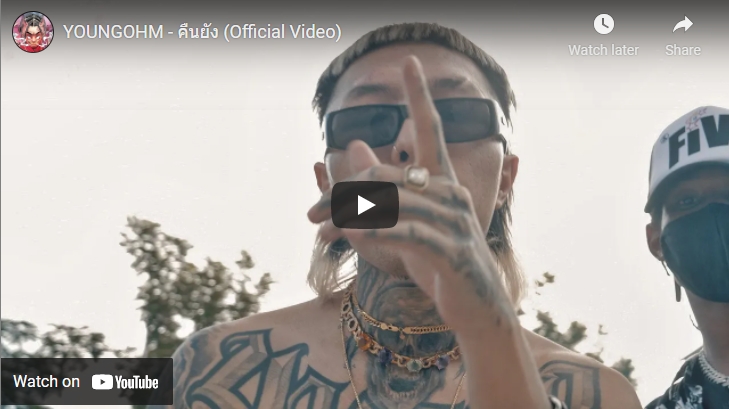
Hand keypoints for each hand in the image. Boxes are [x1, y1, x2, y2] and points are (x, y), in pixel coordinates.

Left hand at [308, 56, 516, 336]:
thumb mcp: (406, 224)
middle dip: (341, 193)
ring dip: (350, 216)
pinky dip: (378, 233)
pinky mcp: (451, 251)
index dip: (420, 96)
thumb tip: (353, 147)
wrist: (475, 309)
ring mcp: (455, 222)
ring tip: (321, 228)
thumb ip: (381, 187)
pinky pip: (408, 234)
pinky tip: (355, 235)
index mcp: (442, 183)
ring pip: (392, 203)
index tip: (410, 63)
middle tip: (311, 215)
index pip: (432, 129)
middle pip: (384, 176)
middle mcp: (451, 194)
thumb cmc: (438, 263)